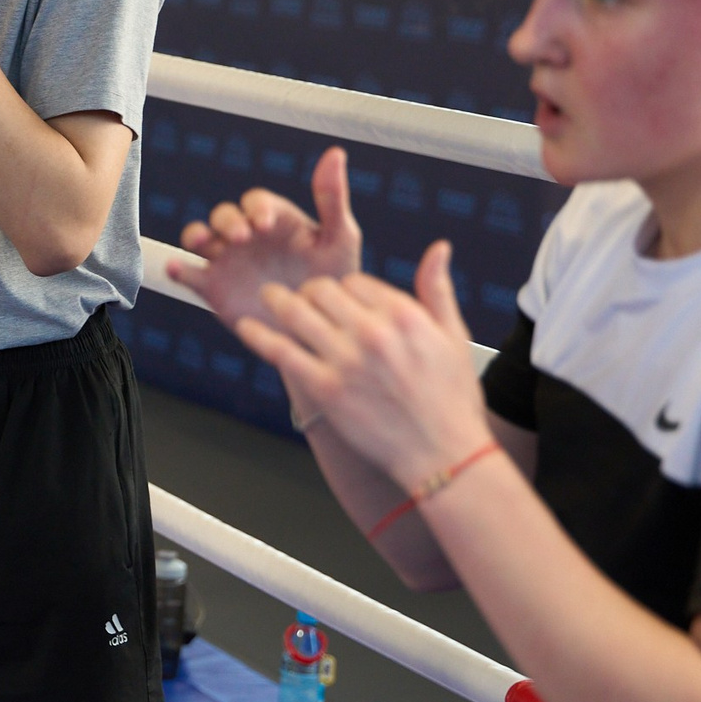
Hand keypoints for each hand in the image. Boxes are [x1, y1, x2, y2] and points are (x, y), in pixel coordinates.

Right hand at [170, 147, 363, 330]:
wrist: (319, 328)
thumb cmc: (334, 279)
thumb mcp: (340, 238)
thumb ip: (333, 197)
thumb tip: (335, 152)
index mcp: (274, 220)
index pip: (256, 202)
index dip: (256, 208)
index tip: (265, 224)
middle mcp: (247, 236)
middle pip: (224, 215)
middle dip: (227, 221)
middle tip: (241, 238)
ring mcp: (227, 261)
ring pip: (200, 237)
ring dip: (197, 235)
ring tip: (203, 243)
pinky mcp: (213, 288)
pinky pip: (189, 274)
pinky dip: (177, 269)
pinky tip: (177, 269)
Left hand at [235, 242, 491, 486]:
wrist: (443, 454)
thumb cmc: (452, 398)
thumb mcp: (454, 336)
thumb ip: (437, 288)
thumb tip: (438, 247)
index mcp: (403, 315)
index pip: (353, 282)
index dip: (342, 290)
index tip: (337, 301)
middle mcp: (373, 332)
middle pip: (320, 291)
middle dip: (308, 292)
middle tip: (299, 297)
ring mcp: (346, 361)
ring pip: (296, 312)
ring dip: (277, 301)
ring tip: (267, 297)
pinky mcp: (325, 389)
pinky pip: (281, 351)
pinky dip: (259, 335)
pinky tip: (246, 326)